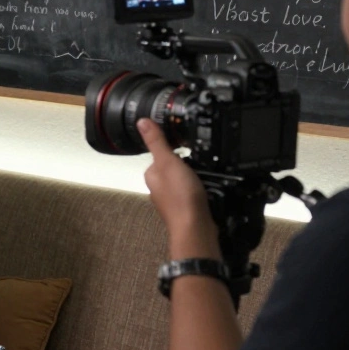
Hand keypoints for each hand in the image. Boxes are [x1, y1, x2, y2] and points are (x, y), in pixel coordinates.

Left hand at [137, 119, 218, 254]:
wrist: (195, 227)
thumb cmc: (180, 197)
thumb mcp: (168, 161)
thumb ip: (156, 142)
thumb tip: (142, 122)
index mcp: (151, 174)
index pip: (160, 153)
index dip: (174, 148)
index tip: (186, 147)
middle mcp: (158, 187)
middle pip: (174, 166)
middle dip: (187, 163)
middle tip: (198, 164)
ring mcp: (172, 198)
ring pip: (184, 179)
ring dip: (195, 176)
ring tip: (204, 177)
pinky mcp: (185, 206)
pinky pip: (192, 191)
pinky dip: (200, 188)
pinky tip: (206, 189)